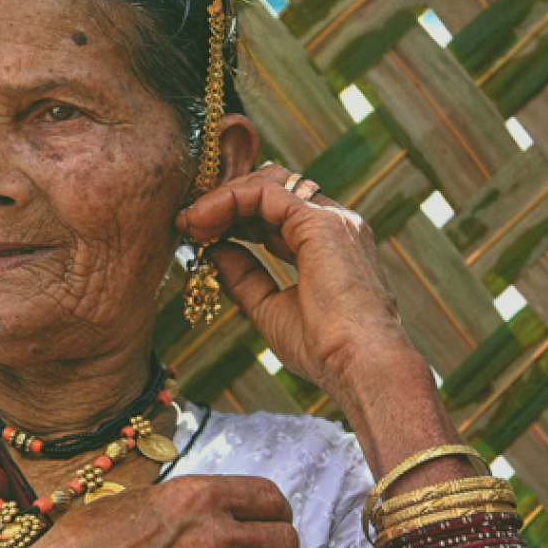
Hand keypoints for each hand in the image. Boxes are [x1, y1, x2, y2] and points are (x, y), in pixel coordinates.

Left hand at [176, 164, 414, 398]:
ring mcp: (330, 218)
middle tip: (187, 224)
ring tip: (189, 222)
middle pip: (272, 189)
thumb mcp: (270, 309)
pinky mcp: (319, 220)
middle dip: (226, 202)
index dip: (234, 218)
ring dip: (222, 198)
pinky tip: (201, 221)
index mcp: (328, 245)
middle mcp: (334, 224)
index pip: (276, 213)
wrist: (360, 365)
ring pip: (267, 182)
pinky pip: (264, 191)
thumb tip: (214, 251)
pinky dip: (228, 199)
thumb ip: (244, 277)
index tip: (198, 236)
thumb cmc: (324, 350)